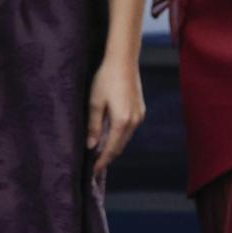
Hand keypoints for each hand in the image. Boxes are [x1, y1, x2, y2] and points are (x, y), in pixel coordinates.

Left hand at [87, 53, 144, 176]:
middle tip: (94, 166)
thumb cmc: (106, 79)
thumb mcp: (94, 102)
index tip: (92, 172)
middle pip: (119, 146)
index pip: (111, 149)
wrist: (123, 60)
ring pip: (125, 138)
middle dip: (107, 157)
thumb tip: (91, 146)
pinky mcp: (140, 110)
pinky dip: (119, 136)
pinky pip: (129, 129)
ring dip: (113, 147)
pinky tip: (110, 136)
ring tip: (99, 153)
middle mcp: (134, 121)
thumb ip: (93, 126)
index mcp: (122, 122)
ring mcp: (139, 116)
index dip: (101, 162)